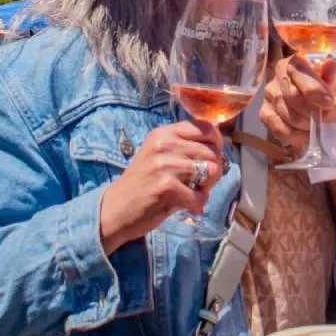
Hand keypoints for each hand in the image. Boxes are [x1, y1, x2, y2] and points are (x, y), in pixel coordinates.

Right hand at [98, 120, 223, 253]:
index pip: (206, 127)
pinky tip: (185, 206)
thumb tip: (219, 148)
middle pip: (212, 152)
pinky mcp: (166, 186)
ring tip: (193, 194)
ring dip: (206, 187)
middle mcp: (164, 144)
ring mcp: (165, 164)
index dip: (216, 144)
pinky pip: (199, 196)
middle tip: (200, 184)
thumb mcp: (159, 155)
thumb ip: (184, 147)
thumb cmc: (142, 184)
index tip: (211, 158)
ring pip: (211, 170)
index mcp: (163, 133)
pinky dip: (196, 205)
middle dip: (212, 171)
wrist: (115, 208)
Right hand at [259, 55, 335, 153]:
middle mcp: (279, 75)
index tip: (329, 103)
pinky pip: (277, 129)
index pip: (300, 73)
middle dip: (313, 111)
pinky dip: (294, 136)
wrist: (333, 105)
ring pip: (287, 114)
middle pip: (292, 96)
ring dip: (307, 125)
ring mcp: (270, 95)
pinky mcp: (266, 113)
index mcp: (297, 62)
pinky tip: (307, 136)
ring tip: (320, 126)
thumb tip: (329, 64)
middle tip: (330, 118)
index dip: (314, 89)